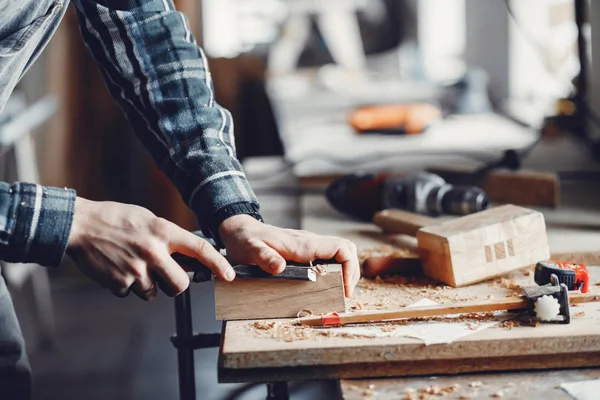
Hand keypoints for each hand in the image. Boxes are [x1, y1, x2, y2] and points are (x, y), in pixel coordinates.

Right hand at [66, 197, 234, 299]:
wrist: (81, 225)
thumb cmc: (117, 219)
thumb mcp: (150, 220)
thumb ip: (169, 239)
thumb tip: (189, 259)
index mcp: (164, 232)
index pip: (200, 250)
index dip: (218, 265)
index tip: (229, 276)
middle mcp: (154, 252)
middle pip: (179, 285)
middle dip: (174, 284)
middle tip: (164, 275)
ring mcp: (137, 270)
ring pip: (153, 293)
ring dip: (146, 284)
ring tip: (131, 263)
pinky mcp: (120, 283)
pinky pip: (131, 293)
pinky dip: (125, 285)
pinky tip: (117, 267)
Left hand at [219, 215, 360, 296]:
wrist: (240, 229)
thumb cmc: (245, 240)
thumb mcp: (250, 250)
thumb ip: (264, 258)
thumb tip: (279, 268)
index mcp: (303, 244)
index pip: (341, 247)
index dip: (350, 267)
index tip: (345, 288)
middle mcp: (310, 242)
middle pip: (346, 249)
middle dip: (352, 271)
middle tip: (345, 293)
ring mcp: (309, 245)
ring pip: (339, 252)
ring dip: (345, 270)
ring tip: (340, 291)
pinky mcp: (305, 250)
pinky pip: (329, 256)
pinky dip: (335, 269)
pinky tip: (327, 284)